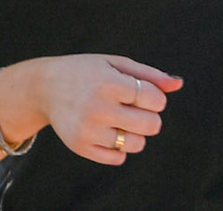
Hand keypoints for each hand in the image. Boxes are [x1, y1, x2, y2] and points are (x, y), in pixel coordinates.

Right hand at [4, 54, 180, 165]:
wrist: (43, 86)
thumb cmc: (85, 72)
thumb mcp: (113, 64)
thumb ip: (148, 74)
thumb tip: (178, 84)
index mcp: (107, 82)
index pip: (156, 99)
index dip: (153, 96)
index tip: (138, 91)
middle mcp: (96, 106)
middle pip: (152, 125)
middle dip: (148, 117)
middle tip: (130, 108)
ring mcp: (87, 129)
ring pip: (137, 144)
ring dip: (133, 133)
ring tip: (116, 119)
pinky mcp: (80, 146)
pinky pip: (118, 158)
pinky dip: (117, 147)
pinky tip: (104, 131)